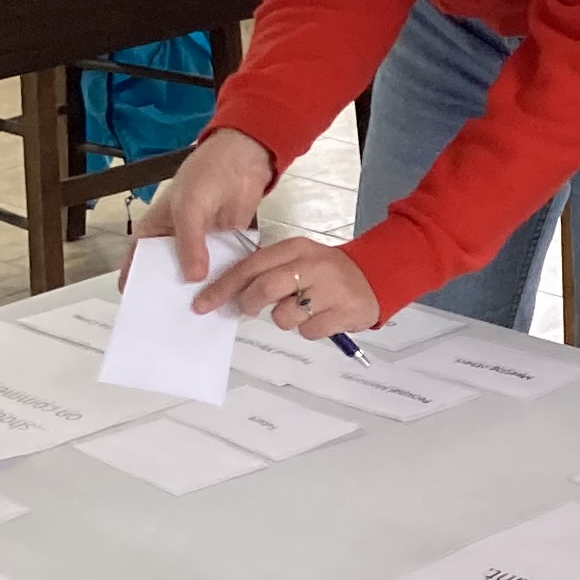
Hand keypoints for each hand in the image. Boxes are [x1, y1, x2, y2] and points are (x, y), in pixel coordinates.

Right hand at [156, 126, 278, 309]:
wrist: (243, 160)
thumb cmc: (205, 175)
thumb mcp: (188, 208)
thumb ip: (189, 243)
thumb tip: (192, 277)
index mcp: (154, 231)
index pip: (138, 264)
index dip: (137, 285)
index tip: (140, 310)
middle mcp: (174, 243)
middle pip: (168, 275)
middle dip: (171, 296)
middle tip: (173, 325)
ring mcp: (201, 247)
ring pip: (196, 277)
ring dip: (200, 293)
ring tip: (200, 322)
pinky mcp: (225, 248)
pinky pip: (222, 271)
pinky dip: (224, 284)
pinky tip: (227, 303)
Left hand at [227, 237, 381, 342]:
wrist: (376, 275)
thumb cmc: (327, 271)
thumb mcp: (299, 259)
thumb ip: (268, 270)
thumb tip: (230, 294)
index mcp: (296, 248)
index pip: (251, 265)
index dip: (223, 286)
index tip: (203, 303)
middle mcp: (312, 265)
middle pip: (265, 288)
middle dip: (248, 304)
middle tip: (247, 309)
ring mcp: (330, 289)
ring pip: (284, 316)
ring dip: (285, 319)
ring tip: (303, 309)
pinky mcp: (344, 312)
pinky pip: (308, 332)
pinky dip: (309, 330)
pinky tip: (321, 317)